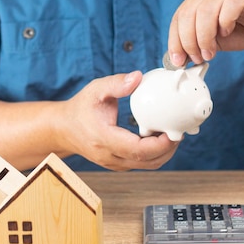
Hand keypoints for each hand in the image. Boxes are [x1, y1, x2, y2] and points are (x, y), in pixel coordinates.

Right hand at [57, 71, 179, 170]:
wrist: (63, 129)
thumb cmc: (80, 108)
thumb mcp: (95, 90)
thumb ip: (116, 83)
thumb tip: (138, 77)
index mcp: (104, 139)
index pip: (137, 150)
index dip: (160, 144)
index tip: (173, 132)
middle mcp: (109, 156)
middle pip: (147, 162)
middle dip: (168, 149)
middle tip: (179, 132)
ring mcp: (114, 163)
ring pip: (147, 166)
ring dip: (164, 153)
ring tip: (172, 134)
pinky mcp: (118, 164)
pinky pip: (142, 164)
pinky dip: (155, 154)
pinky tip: (160, 138)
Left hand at [168, 0, 243, 65]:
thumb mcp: (215, 41)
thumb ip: (197, 45)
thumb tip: (179, 60)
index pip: (177, 19)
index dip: (175, 42)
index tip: (178, 61)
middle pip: (187, 15)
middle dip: (189, 42)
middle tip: (198, 58)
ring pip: (204, 12)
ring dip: (204, 37)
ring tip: (211, 52)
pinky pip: (227, 7)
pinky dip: (224, 24)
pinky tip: (228, 33)